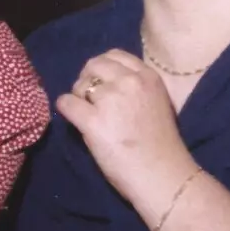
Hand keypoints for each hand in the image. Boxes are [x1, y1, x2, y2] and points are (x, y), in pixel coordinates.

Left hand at [58, 50, 189, 201]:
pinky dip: (65, 109)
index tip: (102, 83)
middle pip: (94, 65)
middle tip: (89, 99)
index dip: (103, 68)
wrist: (162, 175)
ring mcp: (110, 100)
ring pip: (80, 84)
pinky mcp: (93, 121)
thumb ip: (139, 88)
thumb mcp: (159, 103)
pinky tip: (72, 119)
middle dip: (88, 79)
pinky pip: (67, 103)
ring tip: (86, 114)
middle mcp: (129, 81)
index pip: (115, 55)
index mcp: (148, 76)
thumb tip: (111, 84)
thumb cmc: (163, 146)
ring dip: (79, 97)